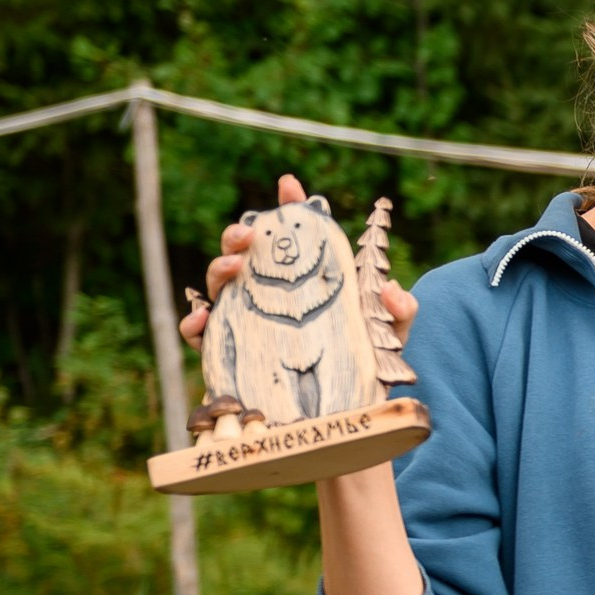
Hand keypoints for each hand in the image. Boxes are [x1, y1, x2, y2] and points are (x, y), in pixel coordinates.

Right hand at [182, 172, 417, 354]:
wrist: (349, 409)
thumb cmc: (367, 363)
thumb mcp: (391, 335)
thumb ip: (400, 311)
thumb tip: (393, 290)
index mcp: (306, 278)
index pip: (294, 234)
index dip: (289, 205)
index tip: (289, 184)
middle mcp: (271, 293)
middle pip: (244, 251)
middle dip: (240, 233)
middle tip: (250, 233)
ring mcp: (248, 319)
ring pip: (218, 283)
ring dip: (219, 267)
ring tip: (233, 266)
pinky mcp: (232, 353)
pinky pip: (203, 335)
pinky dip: (194, 324)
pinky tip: (202, 320)